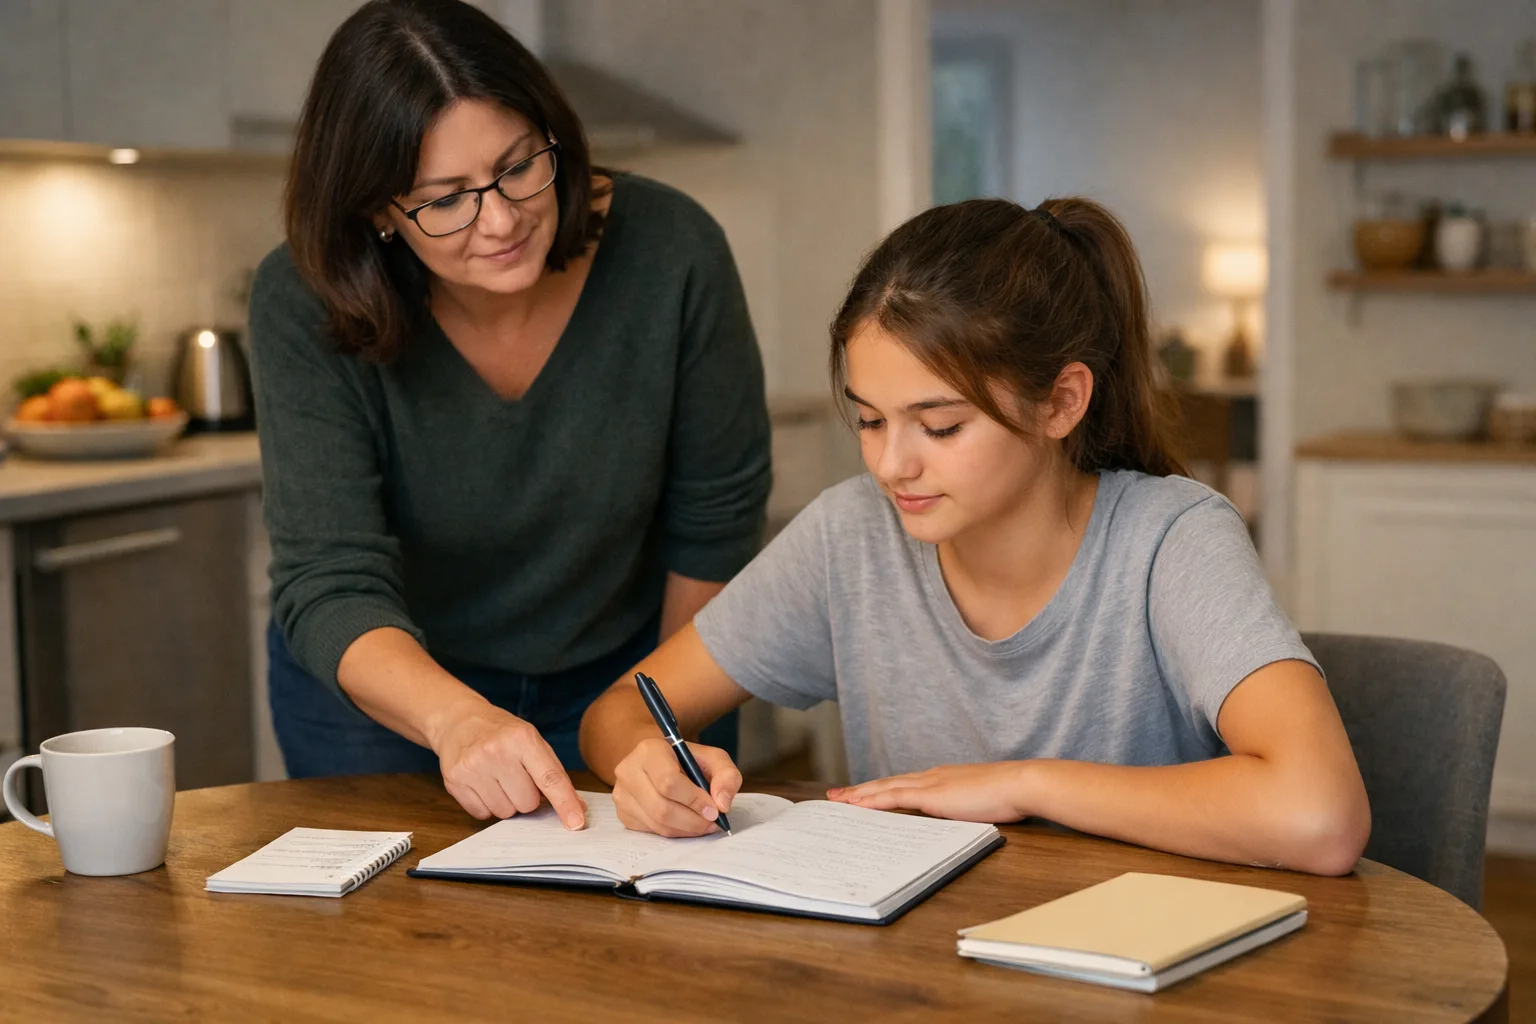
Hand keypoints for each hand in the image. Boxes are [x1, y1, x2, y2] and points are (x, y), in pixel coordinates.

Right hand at [431, 703, 586, 828]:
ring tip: (497, 778)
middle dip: (526, 796)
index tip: (576, 823)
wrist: (459, 721)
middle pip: (527, 804)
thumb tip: (577, 807)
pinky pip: (482, 814)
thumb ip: (554, 773)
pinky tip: (482, 783)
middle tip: (516, 776)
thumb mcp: (531, 740)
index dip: (565, 803)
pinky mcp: (454, 781)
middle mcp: (496, 751)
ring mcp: (473, 767)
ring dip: (506, 802)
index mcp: (522, 739)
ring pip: (505, 812)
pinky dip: (487, 805)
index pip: (549, 778)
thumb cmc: (502, 733)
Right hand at [612, 737, 741, 837]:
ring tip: (704, 824)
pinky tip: (686, 824)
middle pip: (661, 808)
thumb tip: (722, 804)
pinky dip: (675, 832)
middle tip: (712, 822)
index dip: (694, 800)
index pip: (668, 781)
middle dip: (692, 820)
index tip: (714, 810)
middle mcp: (628, 771)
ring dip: (686, 829)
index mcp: (649, 750)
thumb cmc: (687, 761)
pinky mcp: (623, 813)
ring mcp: (622, 794)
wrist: (659, 762)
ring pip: (657, 823)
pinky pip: (652, 831)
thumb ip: (726, 775)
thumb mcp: (712, 758)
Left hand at [827, 762, 1031, 822]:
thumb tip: (958, 816)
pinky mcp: (931, 795)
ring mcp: (930, 784)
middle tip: (835, 795)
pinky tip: (856, 806)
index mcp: (942, 778)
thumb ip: (963, 807)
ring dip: (859, 795)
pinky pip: (894, 798)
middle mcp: (931, 777)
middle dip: (860, 790)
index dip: (880, 789)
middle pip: (886, 783)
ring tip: (837, 800)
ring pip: (884, 788)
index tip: (862, 793)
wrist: (1020, 784)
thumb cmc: (1009, 795)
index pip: (903, 784)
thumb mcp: (979, 802)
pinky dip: (872, 802)